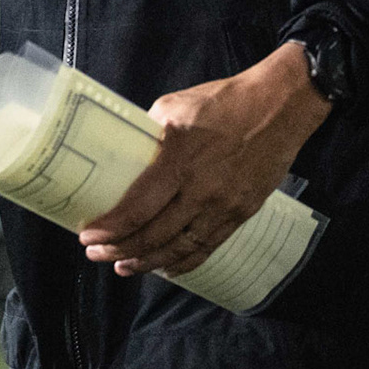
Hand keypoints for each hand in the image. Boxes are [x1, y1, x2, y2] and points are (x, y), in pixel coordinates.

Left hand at [78, 43, 330, 276]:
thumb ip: (148, 134)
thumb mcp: (173, 106)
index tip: (89, 236)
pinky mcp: (242, 213)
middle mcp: (201, 189)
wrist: (279, 107)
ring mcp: (224, 205)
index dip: (112, 228)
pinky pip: (209, 246)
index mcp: (179, 159)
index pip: (139, 206)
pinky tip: (166, 268)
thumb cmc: (222, 101)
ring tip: (125, 267)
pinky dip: (185, 262)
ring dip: (149, 262)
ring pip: (181, 248)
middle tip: (98, 254)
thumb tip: (123, 152)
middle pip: (156, 234)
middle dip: (121, 250)